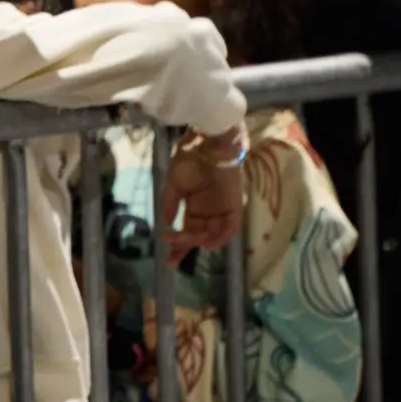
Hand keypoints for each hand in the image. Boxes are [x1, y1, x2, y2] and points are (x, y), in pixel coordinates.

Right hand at [158, 128, 244, 266]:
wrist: (208, 141)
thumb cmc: (189, 157)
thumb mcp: (174, 182)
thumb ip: (171, 203)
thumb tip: (166, 224)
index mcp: (193, 204)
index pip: (186, 229)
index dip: (177, 244)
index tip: (166, 258)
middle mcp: (208, 209)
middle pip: (197, 235)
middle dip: (185, 247)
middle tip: (172, 260)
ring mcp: (221, 207)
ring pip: (212, 233)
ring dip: (200, 241)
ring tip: (188, 243)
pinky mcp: (234, 203)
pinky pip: (230, 226)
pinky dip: (221, 236)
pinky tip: (208, 243)